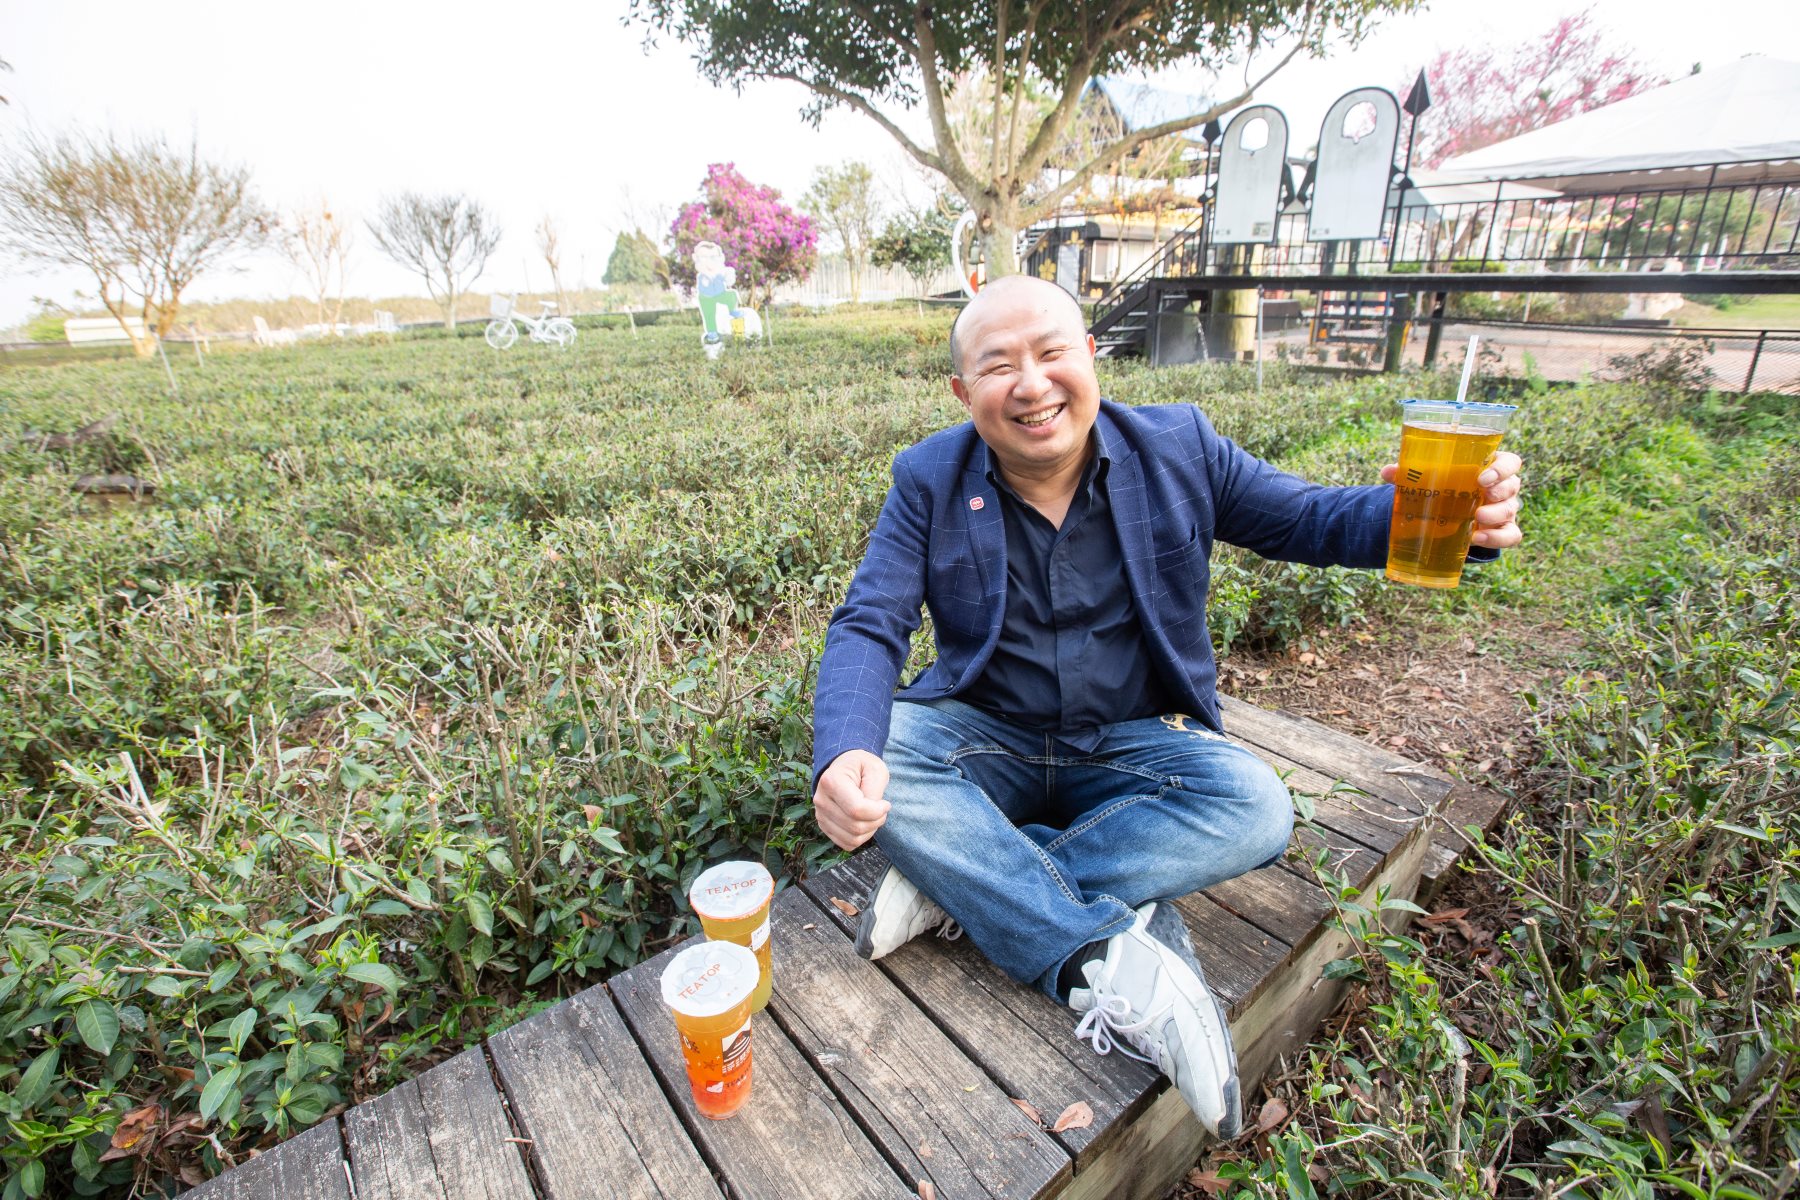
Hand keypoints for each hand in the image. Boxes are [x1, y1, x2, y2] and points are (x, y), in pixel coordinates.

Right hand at [813, 749, 890, 850]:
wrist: (845, 767)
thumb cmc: (862, 766)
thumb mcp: (875, 768)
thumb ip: (875, 789)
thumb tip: (873, 812)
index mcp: (831, 781)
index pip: (856, 810)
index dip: (877, 812)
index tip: (886, 804)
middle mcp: (821, 800)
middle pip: (855, 826)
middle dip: (876, 821)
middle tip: (882, 809)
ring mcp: (820, 815)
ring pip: (852, 839)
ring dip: (870, 831)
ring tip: (873, 815)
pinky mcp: (824, 826)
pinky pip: (846, 844)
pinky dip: (861, 838)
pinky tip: (864, 823)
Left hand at [1381, 450, 1523, 549]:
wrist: (1450, 516)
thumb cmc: (1446, 489)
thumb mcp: (1430, 480)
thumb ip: (1411, 474)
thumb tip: (1387, 471)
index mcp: (1491, 468)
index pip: (1510, 462)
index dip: (1503, 468)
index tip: (1483, 477)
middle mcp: (1503, 488)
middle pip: (1513, 485)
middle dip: (1500, 490)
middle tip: (1481, 494)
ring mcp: (1505, 510)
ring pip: (1510, 510)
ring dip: (1496, 514)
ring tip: (1477, 519)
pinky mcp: (1503, 531)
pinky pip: (1511, 535)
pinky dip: (1496, 538)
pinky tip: (1477, 539)